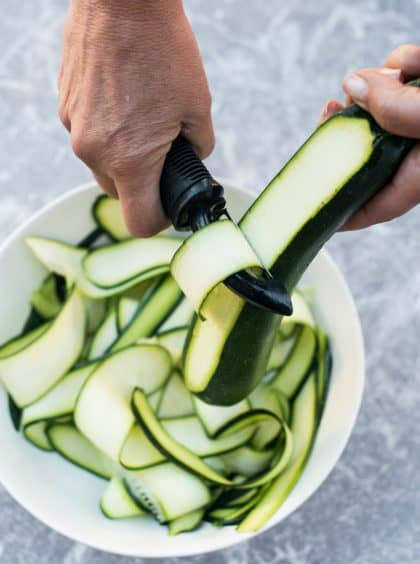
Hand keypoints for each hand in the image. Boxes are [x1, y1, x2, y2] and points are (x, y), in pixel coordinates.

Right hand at [58, 0, 213, 235]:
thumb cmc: (164, 49)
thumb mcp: (197, 107)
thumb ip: (197, 149)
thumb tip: (191, 160)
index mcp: (130, 159)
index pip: (139, 222)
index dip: (158, 221)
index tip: (168, 205)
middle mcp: (94, 151)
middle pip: (118, 194)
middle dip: (142, 184)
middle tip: (162, 155)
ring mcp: (73, 127)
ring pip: (101, 164)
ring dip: (122, 155)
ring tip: (142, 117)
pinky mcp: (65, 105)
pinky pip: (88, 134)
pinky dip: (107, 129)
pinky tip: (123, 98)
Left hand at [319, 44, 419, 229]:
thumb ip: (398, 110)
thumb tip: (352, 86)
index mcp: (419, 178)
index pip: (369, 206)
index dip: (337, 208)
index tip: (307, 204)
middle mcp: (419, 157)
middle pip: (364, 153)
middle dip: (348, 127)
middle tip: (332, 111)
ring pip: (383, 110)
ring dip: (383, 86)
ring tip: (400, 75)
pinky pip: (405, 82)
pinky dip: (407, 67)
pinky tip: (414, 66)